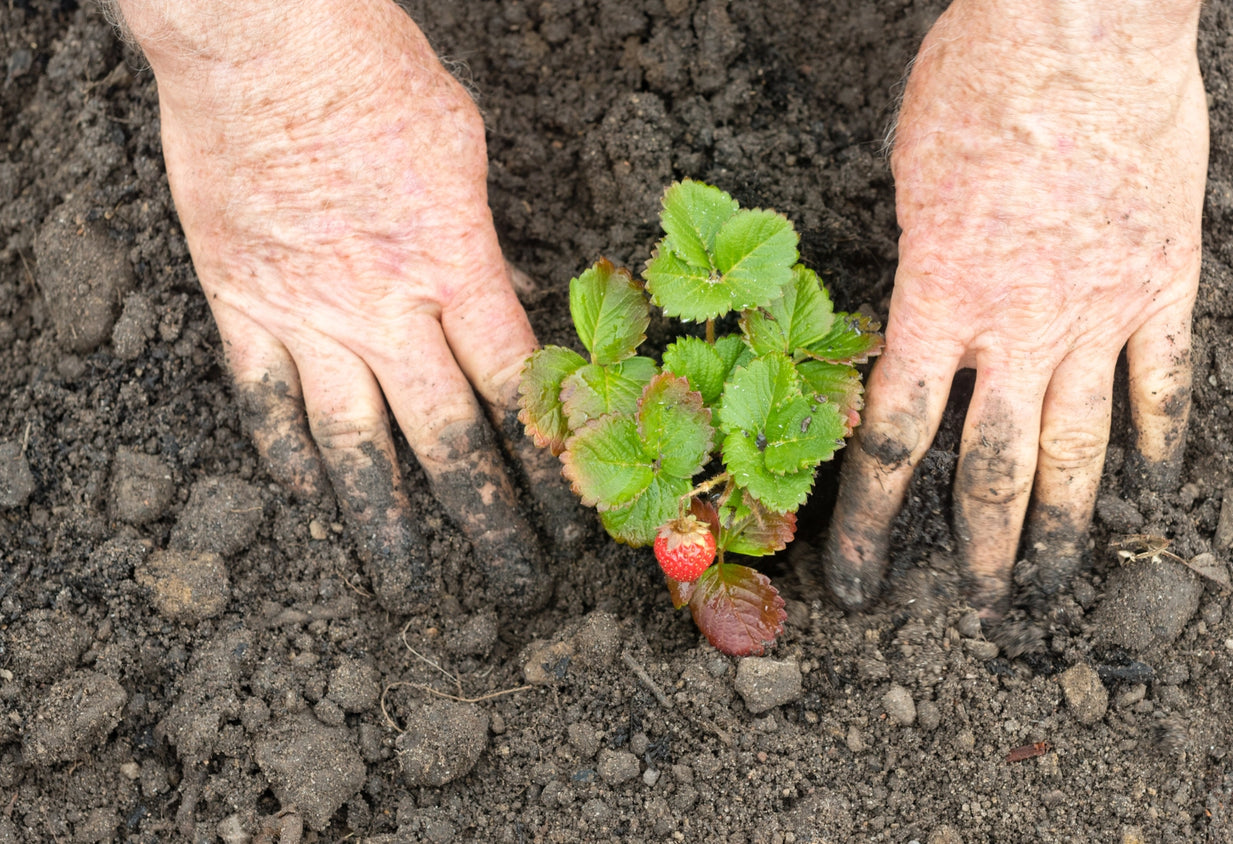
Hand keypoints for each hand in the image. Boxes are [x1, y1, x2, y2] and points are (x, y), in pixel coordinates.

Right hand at [120, 0, 557, 612]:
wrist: (260, 36)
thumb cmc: (374, 71)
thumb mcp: (464, 153)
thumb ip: (481, 248)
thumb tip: (502, 313)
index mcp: (454, 265)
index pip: (516, 391)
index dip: (552, 460)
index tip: (580, 513)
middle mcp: (383, 308)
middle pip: (445, 440)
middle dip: (486, 520)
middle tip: (513, 585)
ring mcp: (305, 313)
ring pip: (352, 445)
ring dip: (383, 524)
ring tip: (405, 588)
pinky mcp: (240, 301)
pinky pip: (263, 401)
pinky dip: (286, 459)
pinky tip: (310, 502)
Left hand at [825, 0, 1208, 619]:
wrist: (1085, 28)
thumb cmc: (982, 79)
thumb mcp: (909, 173)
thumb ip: (917, 257)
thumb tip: (918, 295)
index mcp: (937, 302)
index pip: (893, 441)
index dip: (869, 521)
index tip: (859, 576)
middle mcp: (1018, 329)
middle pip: (992, 469)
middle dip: (977, 547)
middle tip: (972, 601)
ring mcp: (1100, 313)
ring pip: (1081, 448)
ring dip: (1065, 523)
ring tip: (1052, 578)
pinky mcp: (1166, 284)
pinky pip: (1166, 383)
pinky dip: (1161, 440)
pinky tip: (1156, 488)